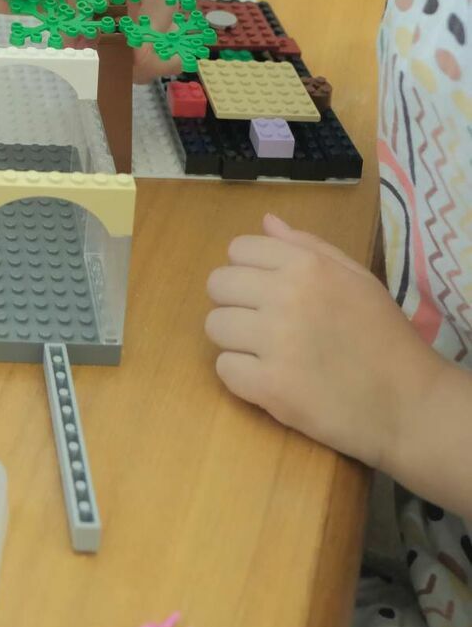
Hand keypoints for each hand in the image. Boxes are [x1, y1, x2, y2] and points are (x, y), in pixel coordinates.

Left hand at [205, 213, 441, 469]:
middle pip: (218, 284)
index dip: (248, 270)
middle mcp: (286, 296)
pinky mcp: (271, 388)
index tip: (266, 291)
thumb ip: (308, 246)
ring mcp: (275, 343)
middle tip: (263, 323)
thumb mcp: (356, 278)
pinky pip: (224, 369)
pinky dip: (241, 376)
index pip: (239, 249)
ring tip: (266, 352)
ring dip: (235, 340)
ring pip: (215, 326)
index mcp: (307, 265)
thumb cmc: (385, 337)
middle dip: (235, 302)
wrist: (411, 405)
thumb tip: (266, 221)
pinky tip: (269, 379)